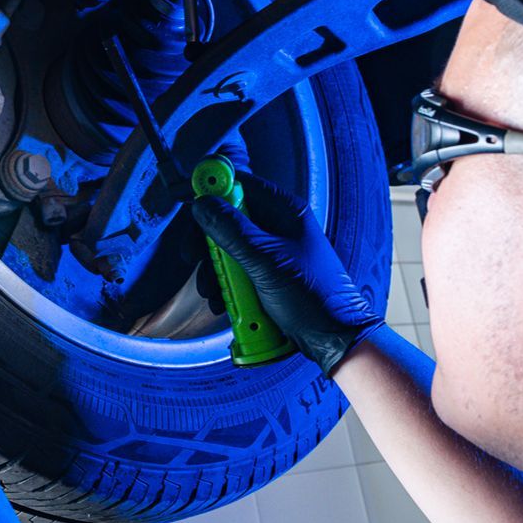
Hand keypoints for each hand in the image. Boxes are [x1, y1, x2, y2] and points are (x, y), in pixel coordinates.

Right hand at [191, 173, 383, 375]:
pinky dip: (225, 285)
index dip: (213, 189)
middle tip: (193, 257)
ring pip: (227, 248)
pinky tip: (221, 302)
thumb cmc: (312, 295)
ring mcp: (271, 252)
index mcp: (284, 211)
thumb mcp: (265, 261)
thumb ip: (232, 231)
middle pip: (227, 218)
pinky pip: (236, 271)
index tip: (189, 201)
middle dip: (207, 241)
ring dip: (214, 270)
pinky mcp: (265, 275)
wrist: (333, 338)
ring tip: (212, 292)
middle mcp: (277, 227)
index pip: (241, 184)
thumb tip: (203, 204)